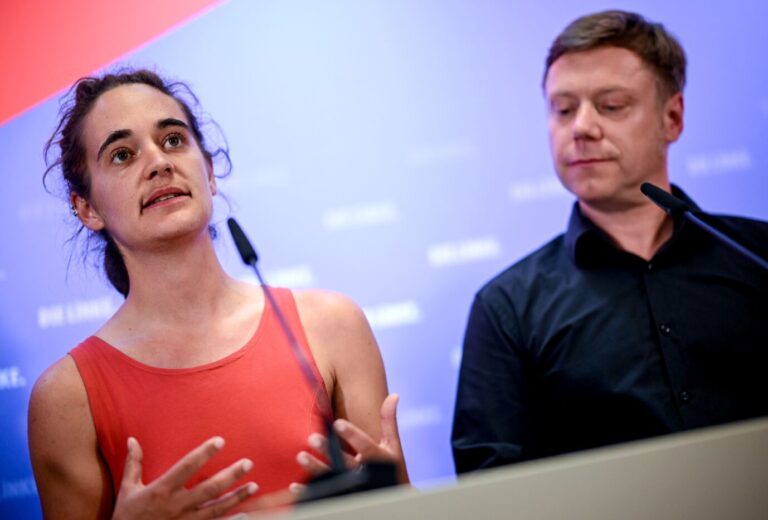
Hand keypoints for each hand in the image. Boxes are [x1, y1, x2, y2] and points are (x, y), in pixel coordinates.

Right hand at [112, 436, 257, 519]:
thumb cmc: (126, 516)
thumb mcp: (127, 489)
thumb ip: (133, 464)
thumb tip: (132, 439)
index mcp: (161, 490)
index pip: (186, 467)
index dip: (203, 453)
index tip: (220, 441)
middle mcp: (175, 506)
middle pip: (208, 489)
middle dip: (230, 476)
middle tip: (248, 463)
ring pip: (216, 510)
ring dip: (237, 498)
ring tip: (254, 486)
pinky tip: (246, 514)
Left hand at [293, 393, 408, 489]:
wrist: (392, 496)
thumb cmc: (390, 468)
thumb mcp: (393, 445)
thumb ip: (389, 422)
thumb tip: (394, 395)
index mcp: (378, 459)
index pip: (366, 447)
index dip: (352, 436)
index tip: (337, 424)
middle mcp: (365, 474)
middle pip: (345, 462)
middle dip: (329, 451)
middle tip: (312, 437)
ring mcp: (353, 487)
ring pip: (332, 478)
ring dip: (316, 468)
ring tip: (301, 456)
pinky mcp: (342, 495)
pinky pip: (324, 495)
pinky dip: (309, 492)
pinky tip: (295, 486)